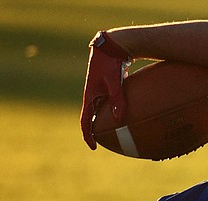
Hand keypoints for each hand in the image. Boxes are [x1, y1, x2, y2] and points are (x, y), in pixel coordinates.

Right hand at [80, 31, 131, 148]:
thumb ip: (117, 99)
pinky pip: (107, 104)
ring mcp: (99, 91)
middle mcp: (92, 95)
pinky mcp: (106, 87)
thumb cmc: (111, 62)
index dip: (88, 136)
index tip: (93, 147)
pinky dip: (111, 113)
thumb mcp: (114, 81)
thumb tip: (119, 119)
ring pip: (98, 112)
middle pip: (90, 118)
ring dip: (102, 123)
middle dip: (94, 132)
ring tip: (112, 134)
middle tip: (102, 143)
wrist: (112, 45)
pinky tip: (122, 117)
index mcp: (90, 96)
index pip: (85, 121)